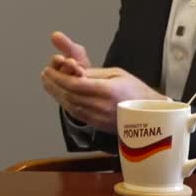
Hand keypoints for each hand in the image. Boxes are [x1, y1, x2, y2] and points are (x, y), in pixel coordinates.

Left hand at [41, 32, 163, 130]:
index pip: (76, 85)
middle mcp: (102, 106)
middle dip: (54, 85)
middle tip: (44, 75)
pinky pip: (77, 114)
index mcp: (109, 90)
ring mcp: (100, 118)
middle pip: (70, 96)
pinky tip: (59, 96)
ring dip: (56, 94)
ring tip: (48, 83)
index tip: (49, 70)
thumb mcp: (117, 73)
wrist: (150, 114)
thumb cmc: (135, 89)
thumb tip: (73, 70)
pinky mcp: (98, 126)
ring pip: (71, 106)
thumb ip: (94, 73)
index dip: (59, 78)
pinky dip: (65, 104)